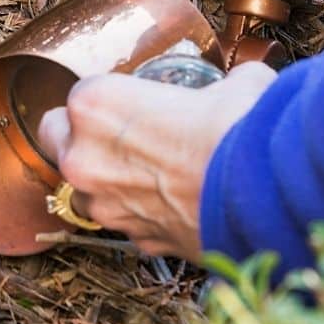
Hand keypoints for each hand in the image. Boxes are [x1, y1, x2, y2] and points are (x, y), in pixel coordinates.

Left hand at [38, 63, 276, 261]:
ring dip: (105, 182)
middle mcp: (84, 158)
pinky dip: (143, 215)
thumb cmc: (241, 126)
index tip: (134, 102)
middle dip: (81, 137)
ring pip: (82, 190)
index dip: (109, 97)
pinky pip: (126, 223)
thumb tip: (242, 83)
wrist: (266, 193)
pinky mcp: (134, 241)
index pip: (80, 94)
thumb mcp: (235, 83)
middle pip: (57, 140)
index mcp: (95, 105)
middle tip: (125, 135)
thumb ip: (223, 82)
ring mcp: (105, 207)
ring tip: (152, 174)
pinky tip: (176, 204)